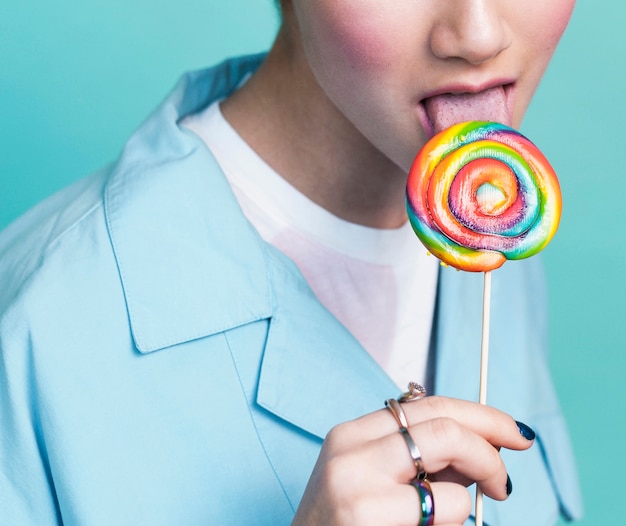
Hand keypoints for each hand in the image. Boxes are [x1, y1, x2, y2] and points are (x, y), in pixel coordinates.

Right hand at [292, 396, 534, 525]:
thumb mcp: (373, 482)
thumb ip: (421, 459)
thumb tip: (485, 445)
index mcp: (351, 434)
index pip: (427, 404)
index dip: (480, 414)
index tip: (513, 431)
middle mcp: (350, 450)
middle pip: (443, 424)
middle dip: (491, 446)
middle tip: (507, 479)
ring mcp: (355, 483)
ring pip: (448, 465)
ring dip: (475, 489)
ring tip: (469, 509)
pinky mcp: (367, 516)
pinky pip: (442, 508)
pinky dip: (456, 518)